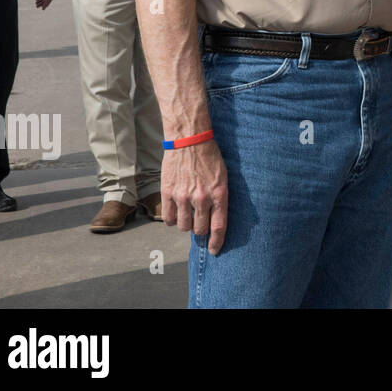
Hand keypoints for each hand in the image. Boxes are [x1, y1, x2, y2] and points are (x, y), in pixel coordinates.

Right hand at [162, 138, 229, 254]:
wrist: (190, 140)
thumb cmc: (210, 157)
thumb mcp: (224, 177)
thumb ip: (220, 198)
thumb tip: (216, 218)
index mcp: (219, 194)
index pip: (219, 226)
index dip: (217, 242)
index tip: (214, 250)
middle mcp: (202, 198)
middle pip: (199, 230)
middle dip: (200, 229)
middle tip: (198, 221)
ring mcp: (183, 197)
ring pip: (183, 226)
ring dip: (185, 224)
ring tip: (187, 213)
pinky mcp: (168, 193)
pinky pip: (167, 218)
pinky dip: (171, 219)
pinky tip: (175, 211)